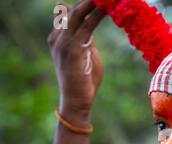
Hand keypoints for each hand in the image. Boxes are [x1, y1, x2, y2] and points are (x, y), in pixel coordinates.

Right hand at [48, 0, 104, 124]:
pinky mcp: (72, 48)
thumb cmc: (85, 81)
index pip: (69, 13)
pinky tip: (108, 9)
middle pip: (72, 9)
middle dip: (90, 2)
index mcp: (58, 38)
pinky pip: (86, 25)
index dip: (86, 5)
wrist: (77, 101)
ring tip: (110, 0)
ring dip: (95, 4)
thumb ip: (87, 40)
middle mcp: (57, 37)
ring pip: (78, 13)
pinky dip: (97, 15)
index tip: (103, 2)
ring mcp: (62, 42)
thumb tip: (92, 26)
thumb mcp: (86, 56)